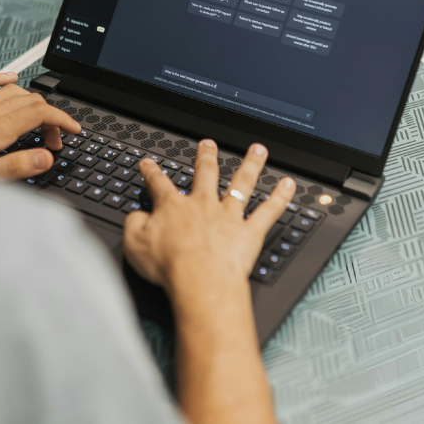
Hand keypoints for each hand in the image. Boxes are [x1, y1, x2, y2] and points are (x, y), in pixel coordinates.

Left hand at [0, 72, 79, 178]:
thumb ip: (15, 167)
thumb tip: (45, 158)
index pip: (39, 113)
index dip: (61, 120)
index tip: (73, 131)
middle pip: (31, 101)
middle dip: (51, 117)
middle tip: (54, 141)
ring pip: (13, 92)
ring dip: (33, 102)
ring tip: (39, 123)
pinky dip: (2, 79)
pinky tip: (10, 79)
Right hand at [123, 140, 295, 291]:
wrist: (200, 281)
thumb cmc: (169, 266)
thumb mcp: (134, 244)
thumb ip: (134, 224)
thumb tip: (137, 216)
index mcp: (173, 207)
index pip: (160, 183)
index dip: (152, 172)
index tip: (149, 163)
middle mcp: (203, 205)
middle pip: (206, 174)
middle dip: (206, 157)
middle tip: (208, 144)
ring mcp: (228, 217)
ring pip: (241, 183)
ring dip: (250, 165)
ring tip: (258, 150)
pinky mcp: (249, 233)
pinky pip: (269, 211)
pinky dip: (280, 197)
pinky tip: (289, 185)